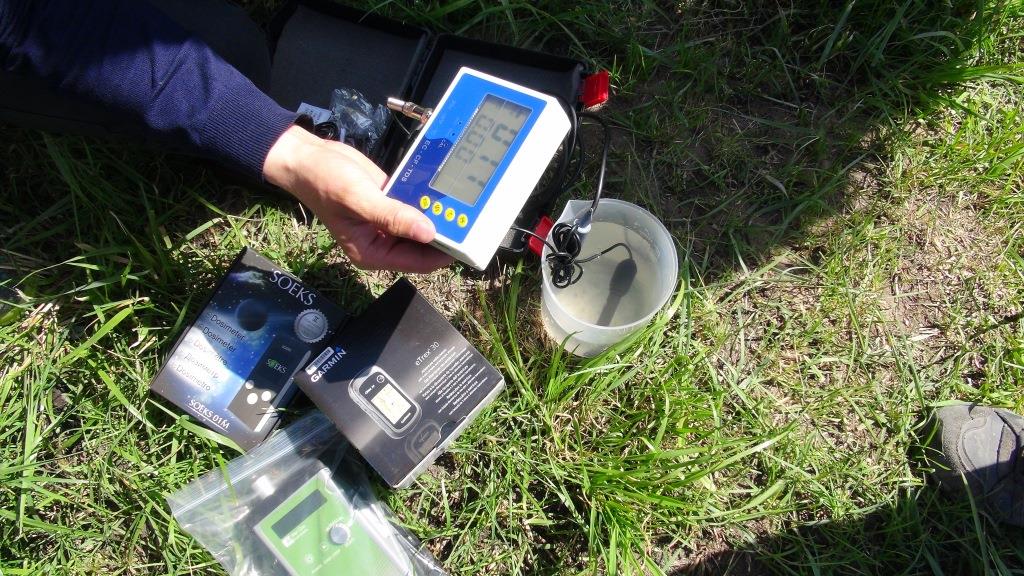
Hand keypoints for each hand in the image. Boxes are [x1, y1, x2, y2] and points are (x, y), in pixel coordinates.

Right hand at [263, 125, 453, 272]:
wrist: (308, 158)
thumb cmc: (324, 181)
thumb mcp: (359, 199)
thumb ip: (392, 216)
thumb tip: (427, 231)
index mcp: (372, 252)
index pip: (417, 262)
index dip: (441, 254)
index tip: (465, 242)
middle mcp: (381, 242)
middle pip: (422, 246)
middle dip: (443, 235)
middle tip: (471, 221)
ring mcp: (386, 223)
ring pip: (420, 226)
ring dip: (437, 217)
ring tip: (463, 206)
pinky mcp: (389, 204)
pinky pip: (414, 207)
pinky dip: (426, 202)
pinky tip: (443, 193)